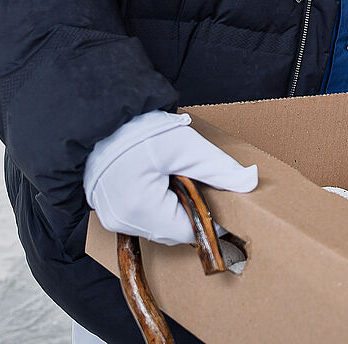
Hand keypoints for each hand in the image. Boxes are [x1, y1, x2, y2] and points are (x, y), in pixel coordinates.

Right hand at [84, 112, 256, 244]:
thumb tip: (250, 181)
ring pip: (157, 224)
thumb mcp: (184, 146)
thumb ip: (219, 168)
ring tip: (175, 176)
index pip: (189, 232)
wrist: (98, 115)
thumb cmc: (136, 130)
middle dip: (190, 210)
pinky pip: (141, 216)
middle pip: (173, 230)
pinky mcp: (107, 208)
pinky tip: (159, 180)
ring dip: (173, 206)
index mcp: (141, 211)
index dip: (210, 218)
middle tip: (196, 180)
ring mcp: (111, 218)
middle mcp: (122, 222)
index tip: (223, 200)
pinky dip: (156, 203)